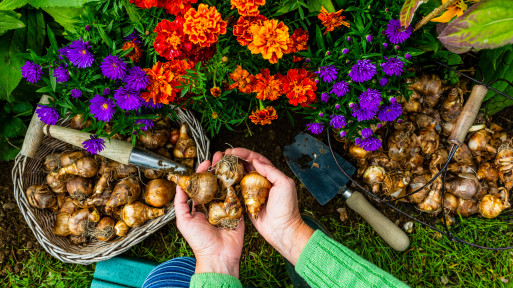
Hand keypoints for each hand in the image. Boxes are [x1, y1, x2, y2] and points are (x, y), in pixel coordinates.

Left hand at [174, 160, 244, 277]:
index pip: (201, 184)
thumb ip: (180, 202)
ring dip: (229, 173)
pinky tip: (241, 173)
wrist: (218, 255)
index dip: (202, 172)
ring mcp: (226, 206)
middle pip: (215, 182)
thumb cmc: (199, 240)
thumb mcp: (183, 220)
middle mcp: (213, 204)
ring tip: (231, 160)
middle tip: (221, 155)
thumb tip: (179, 185)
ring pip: (228, 186)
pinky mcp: (238, 211)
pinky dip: (240, 184)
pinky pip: (239, 195)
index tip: (206, 162)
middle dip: (217, 168)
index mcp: (199, 206)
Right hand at [214, 148, 313, 264]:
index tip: (233, 151)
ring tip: (219, 165)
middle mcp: (261, 182)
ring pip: (239, 177)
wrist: (282, 230)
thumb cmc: (286, 208)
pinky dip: (228, 185)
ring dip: (230, 171)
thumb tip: (256, 161)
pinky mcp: (246, 202)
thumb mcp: (284, 184)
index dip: (245, 153)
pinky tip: (221, 181)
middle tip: (223, 156)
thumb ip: (271, 171)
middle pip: (246, 166)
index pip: (257, 159)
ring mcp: (252, 192)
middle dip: (235, 160)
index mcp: (271, 175)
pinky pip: (236, 191)